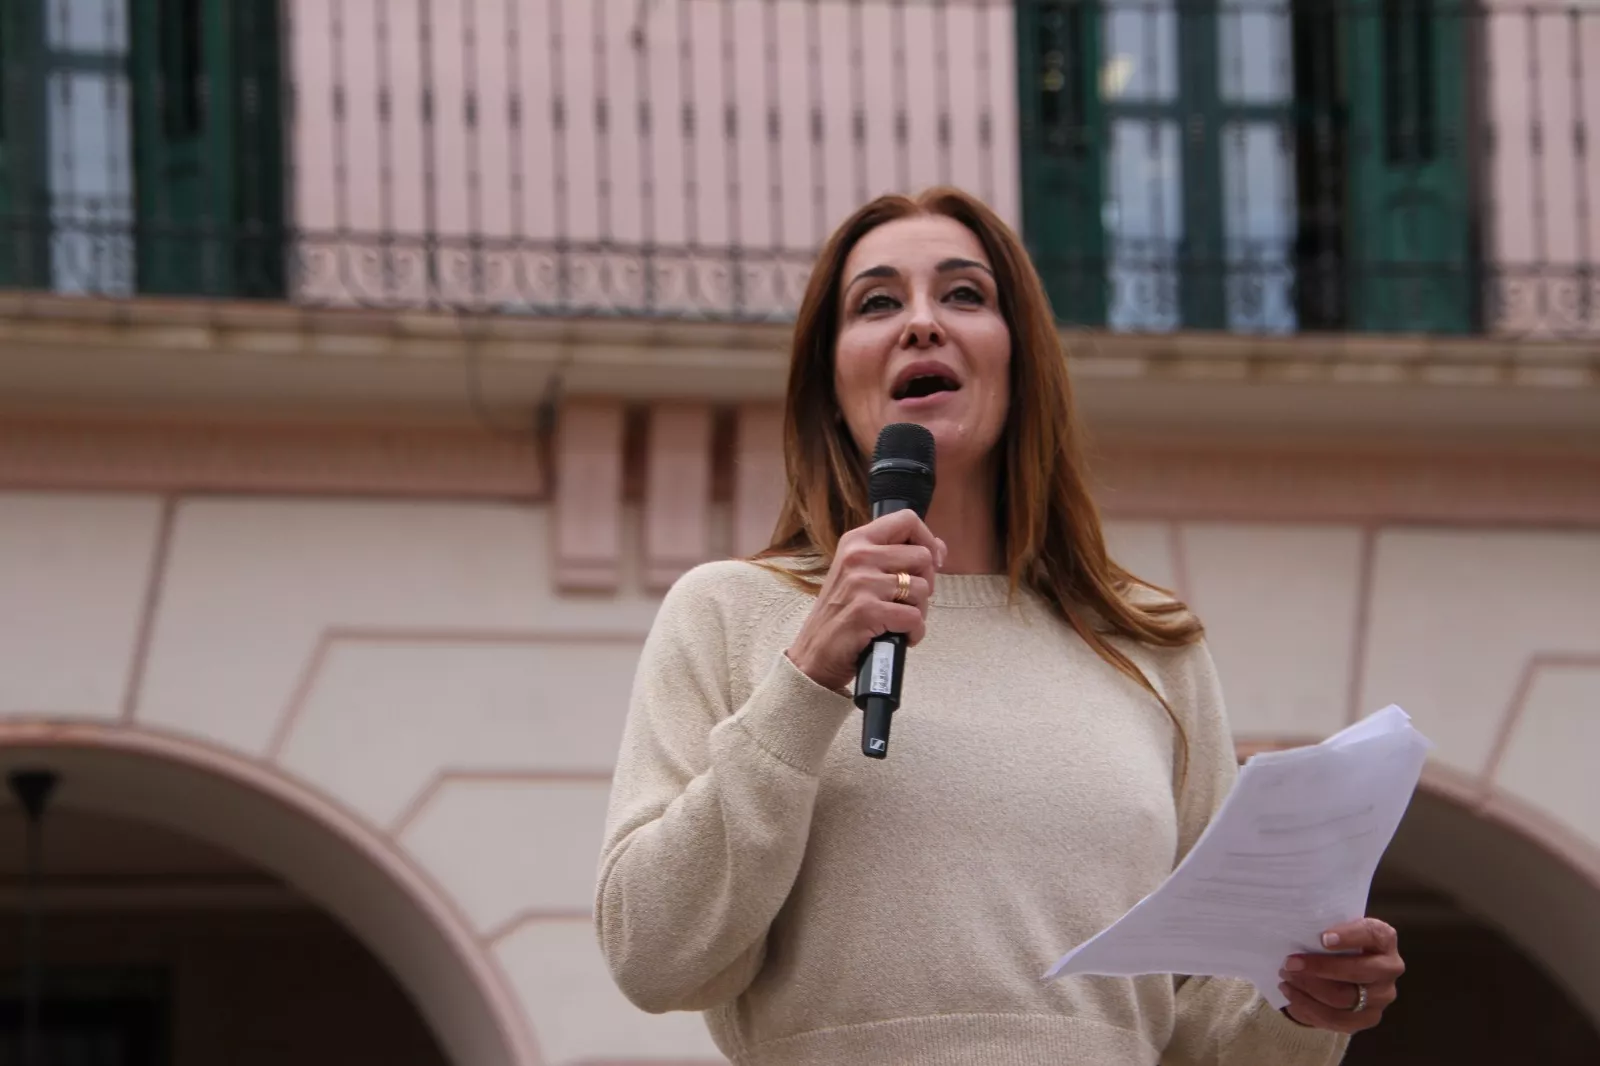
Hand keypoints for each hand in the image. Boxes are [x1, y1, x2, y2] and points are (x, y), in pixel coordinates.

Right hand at [786, 509, 945, 690]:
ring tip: (897, 621)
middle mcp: (858, 556)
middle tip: (907, 601)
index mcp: (856, 541)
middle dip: (925, 584)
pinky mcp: (867, 611)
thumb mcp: (859, 574)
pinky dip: (914, 633)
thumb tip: (937, 549)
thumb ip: (895, 557)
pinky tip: (899, 637)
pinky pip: (915, 618)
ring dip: (919, 612)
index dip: (927, 540)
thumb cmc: (841, 615)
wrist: (814, 655)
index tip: (931, 562)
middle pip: (922, 557)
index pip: (906, 520)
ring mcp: (861, 583)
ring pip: (921, 589)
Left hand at [1278, 918, 1403, 1033]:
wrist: (1342, 969)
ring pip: (1344, 998)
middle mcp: (1389, 968)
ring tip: (1286, 979)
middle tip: (1290, 963)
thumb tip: (1297, 932)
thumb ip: (1323, 928)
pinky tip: (1292, 996)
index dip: (1349, 936)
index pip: (1371, 934)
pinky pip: (1338, 1019)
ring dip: (1309, 988)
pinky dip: (1310, 1008)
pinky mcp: (1369, 1018)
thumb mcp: (1332, 929)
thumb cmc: (1335, 942)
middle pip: (1358, 971)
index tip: (1323, 939)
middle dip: (1319, 967)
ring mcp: (1382, 996)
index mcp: (1383, 939)